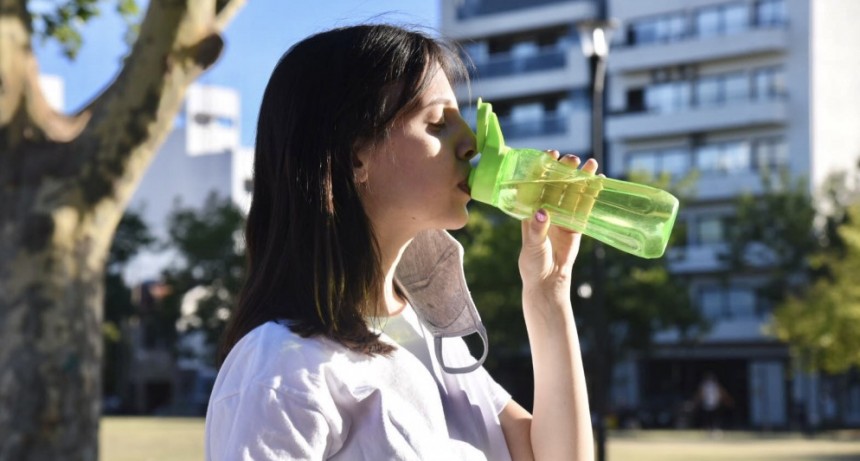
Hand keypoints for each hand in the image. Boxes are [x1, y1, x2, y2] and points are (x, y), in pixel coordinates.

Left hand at [518, 152, 598, 293]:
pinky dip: (591, 194)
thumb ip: (536, 229)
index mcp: (530, 209)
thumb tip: (542, 212)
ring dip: (581, 178)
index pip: (535, 183)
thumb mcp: (532, 246)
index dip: (542, 167)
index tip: (550, 155)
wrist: (548, 280)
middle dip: (564, 169)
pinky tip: (598, 181)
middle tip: (572, 159)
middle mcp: (546, 208)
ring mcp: (562, 215)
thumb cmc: (533, 263)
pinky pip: (584, 206)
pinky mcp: (576, 224)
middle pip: (556, 184)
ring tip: (591, 164)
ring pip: (572, 192)